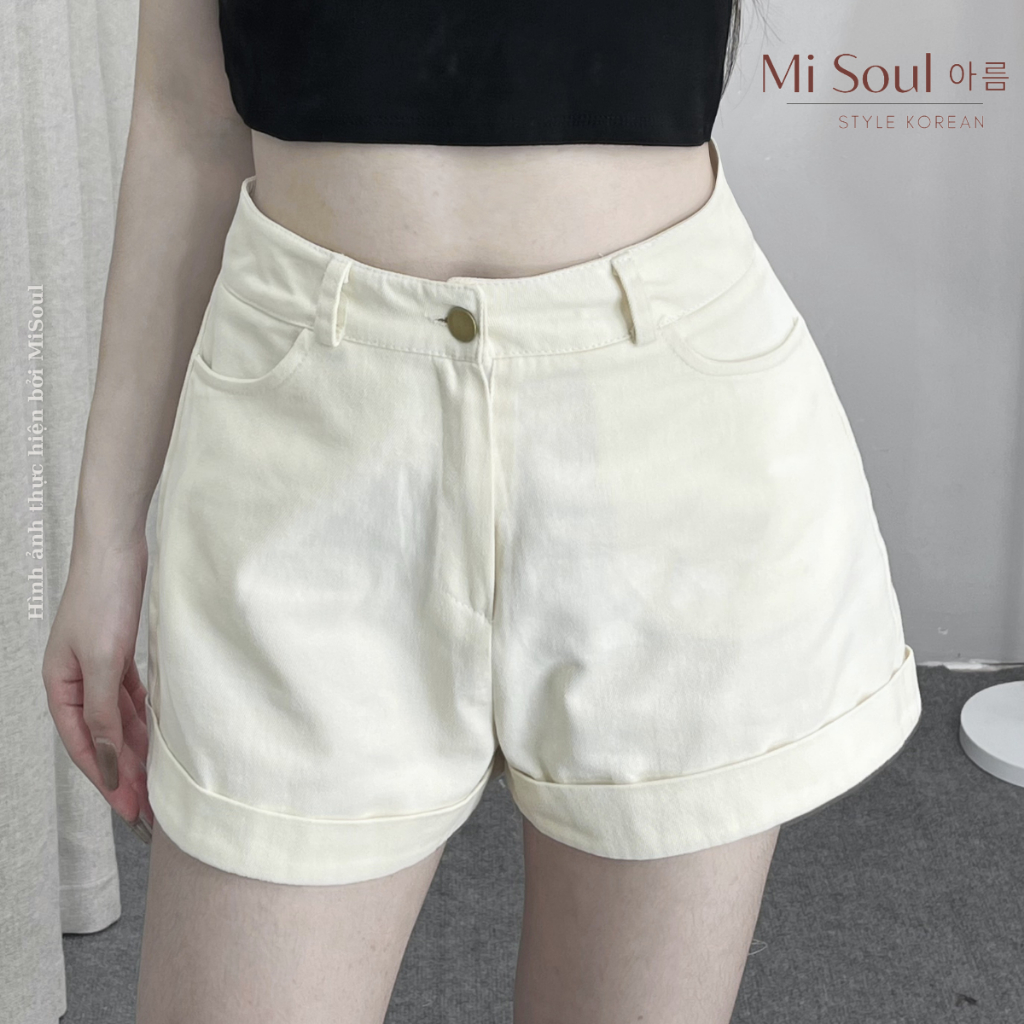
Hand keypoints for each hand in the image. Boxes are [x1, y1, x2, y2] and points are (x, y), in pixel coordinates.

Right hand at [42, 533, 153, 840]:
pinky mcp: (119, 652)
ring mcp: (98, 666)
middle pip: (100, 738)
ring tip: (154, 783)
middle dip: (123, 774)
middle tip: (148, 810)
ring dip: (134, 750)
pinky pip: (130, 698)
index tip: (129, 810)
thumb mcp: (104, 661)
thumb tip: (105, 760)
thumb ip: (102, 712)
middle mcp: (76, 681)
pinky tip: (155, 738)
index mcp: (61, 686)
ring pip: (116, 720)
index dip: (107, 780)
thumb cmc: (104, 598)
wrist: (117, 547)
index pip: (84, 747)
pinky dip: (141, 720)